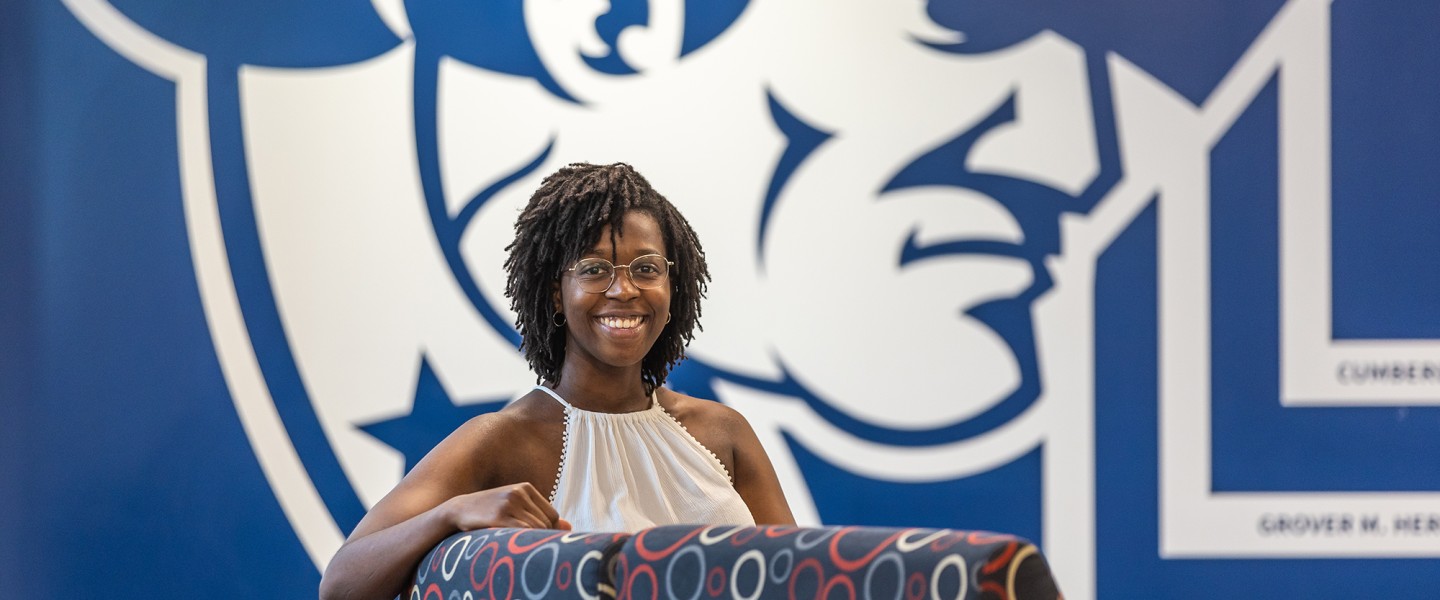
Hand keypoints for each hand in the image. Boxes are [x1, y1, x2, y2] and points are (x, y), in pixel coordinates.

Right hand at [442, 483, 571, 530]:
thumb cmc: (488, 512)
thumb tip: (568, 526)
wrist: (457, 510)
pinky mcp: (499, 516)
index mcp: (526, 487)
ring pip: (536, 529)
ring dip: (529, 541)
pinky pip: (522, 533)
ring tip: (513, 543)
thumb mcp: (514, 508)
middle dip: (538, 536)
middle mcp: (519, 492)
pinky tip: (509, 543)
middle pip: (545, 523)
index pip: (552, 515)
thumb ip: (540, 515)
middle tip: (522, 544)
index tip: (532, 538)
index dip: (547, 530)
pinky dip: (520, 542)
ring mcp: (509, 503)